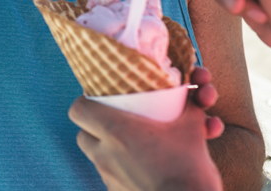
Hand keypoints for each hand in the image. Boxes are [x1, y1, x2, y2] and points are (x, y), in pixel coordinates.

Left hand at [69, 77, 223, 190]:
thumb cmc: (189, 167)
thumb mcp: (191, 128)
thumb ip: (188, 106)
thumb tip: (190, 92)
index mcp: (116, 131)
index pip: (79, 110)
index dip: (86, 102)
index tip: (101, 100)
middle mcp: (105, 155)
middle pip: (83, 135)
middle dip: (96, 128)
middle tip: (115, 123)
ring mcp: (109, 178)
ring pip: (96, 158)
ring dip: (109, 149)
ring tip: (131, 146)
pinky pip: (111, 178)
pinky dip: (121, 171)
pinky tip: (141, 169)